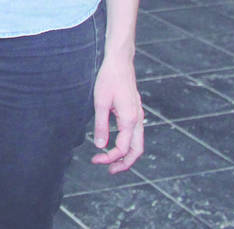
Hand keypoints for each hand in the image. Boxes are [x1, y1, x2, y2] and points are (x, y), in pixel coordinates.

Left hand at [90, 55, 143, 172]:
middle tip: (109, 171)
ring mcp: (138, 115)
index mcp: (130, 119)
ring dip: (127, 155)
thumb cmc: (109, 79)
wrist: (120, 61)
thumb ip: (101, 125)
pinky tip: (115, 144)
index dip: (109, 158)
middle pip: (137, 151)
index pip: (122, 148)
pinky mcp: (135, 111)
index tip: (95, 160)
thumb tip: (100, 146)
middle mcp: (138, 120)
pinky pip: (135, 134)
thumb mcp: (100, 102)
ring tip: (112, 161)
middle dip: (124, 164)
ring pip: (138, 143)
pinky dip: (128, 144)